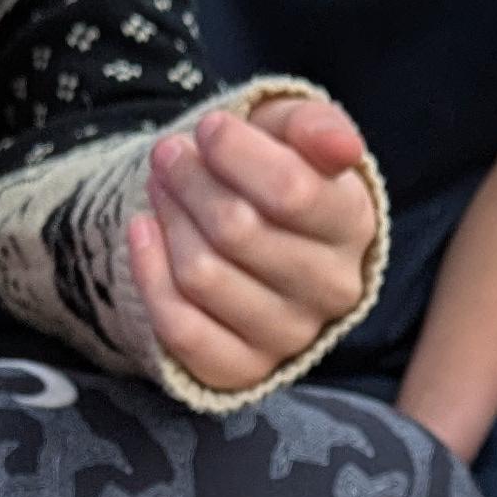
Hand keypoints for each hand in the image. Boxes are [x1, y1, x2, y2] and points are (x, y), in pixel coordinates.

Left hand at [130, 95, 380, 389]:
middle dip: (190, 181)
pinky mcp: (242, 369)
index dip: (235, 153)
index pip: (290, 191)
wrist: (256, 234)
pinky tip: (142, 232)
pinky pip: (182, 329)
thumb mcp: (296, 135)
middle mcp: (332, 289)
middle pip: (236, 231)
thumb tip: (338, 146)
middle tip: (168, 154)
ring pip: (203, 275)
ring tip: (160, 188)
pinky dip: (150, 275)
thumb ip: (316, 127)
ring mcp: (288, 336)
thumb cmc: (276, 174)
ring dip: (168, 220)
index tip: (209, 128)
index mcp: (354, 225)